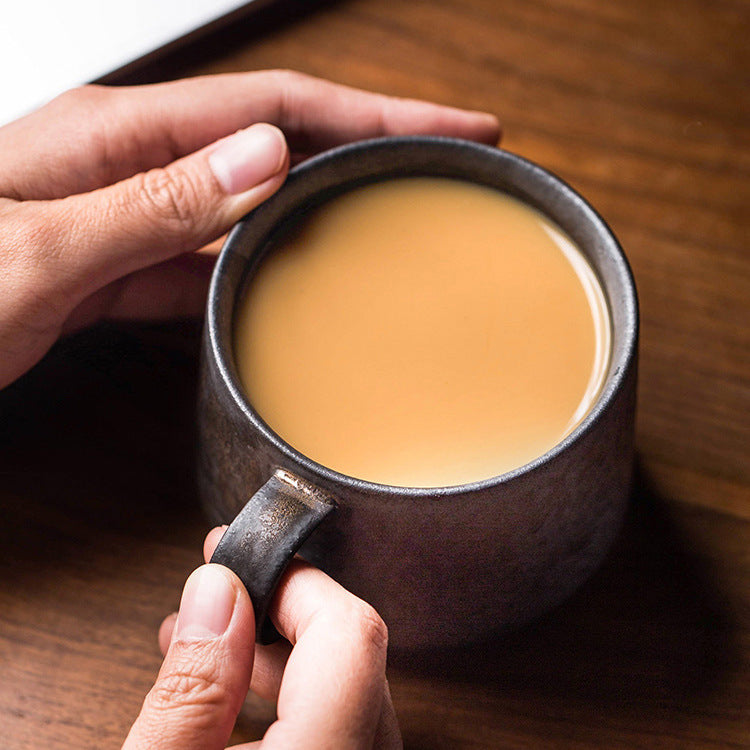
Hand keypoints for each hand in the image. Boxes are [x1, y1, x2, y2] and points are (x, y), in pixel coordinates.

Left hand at [0, 70, 499, 389]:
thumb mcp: (42, 247)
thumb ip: (157, 204)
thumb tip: (264, 158)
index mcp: (123, 139)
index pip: (278, 107)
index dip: (374, 111)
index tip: (449, 124)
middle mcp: (137, 168)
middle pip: (278, 144)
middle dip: (366, 148)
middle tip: (439, 166)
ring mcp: (131, 219)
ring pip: (250, 205)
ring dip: (320, 210)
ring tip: (385, 222)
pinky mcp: (118, 269)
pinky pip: (208, 263)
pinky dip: (256, 269)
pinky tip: (287, 286)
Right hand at [123, 527, 400, 748]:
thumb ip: (192, 688)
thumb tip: (219, 589)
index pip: (352, 636)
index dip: (298, 584)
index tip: (245, 564)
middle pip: (352, 659)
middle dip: (281, 613)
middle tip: (219, 588)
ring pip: (347, 695)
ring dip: (282, 659)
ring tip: (207, 645)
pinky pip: (338, 730)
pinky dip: (293, 703)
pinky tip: (232, 700)